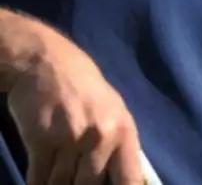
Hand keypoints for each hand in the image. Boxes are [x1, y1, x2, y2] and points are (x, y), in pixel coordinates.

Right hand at [5, 23, 142, 184]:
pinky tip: (38, 179)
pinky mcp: (42, 140)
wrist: (46, 63)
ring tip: (56, 176)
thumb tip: (123, 180)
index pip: (130, 179)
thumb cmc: (83, 89)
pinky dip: (36, 183)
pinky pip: (38, 179)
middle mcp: (102, 137)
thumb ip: (117, 146)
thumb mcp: (113, 112)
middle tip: (72, 180)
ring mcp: (72, 138)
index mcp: (124, 131)